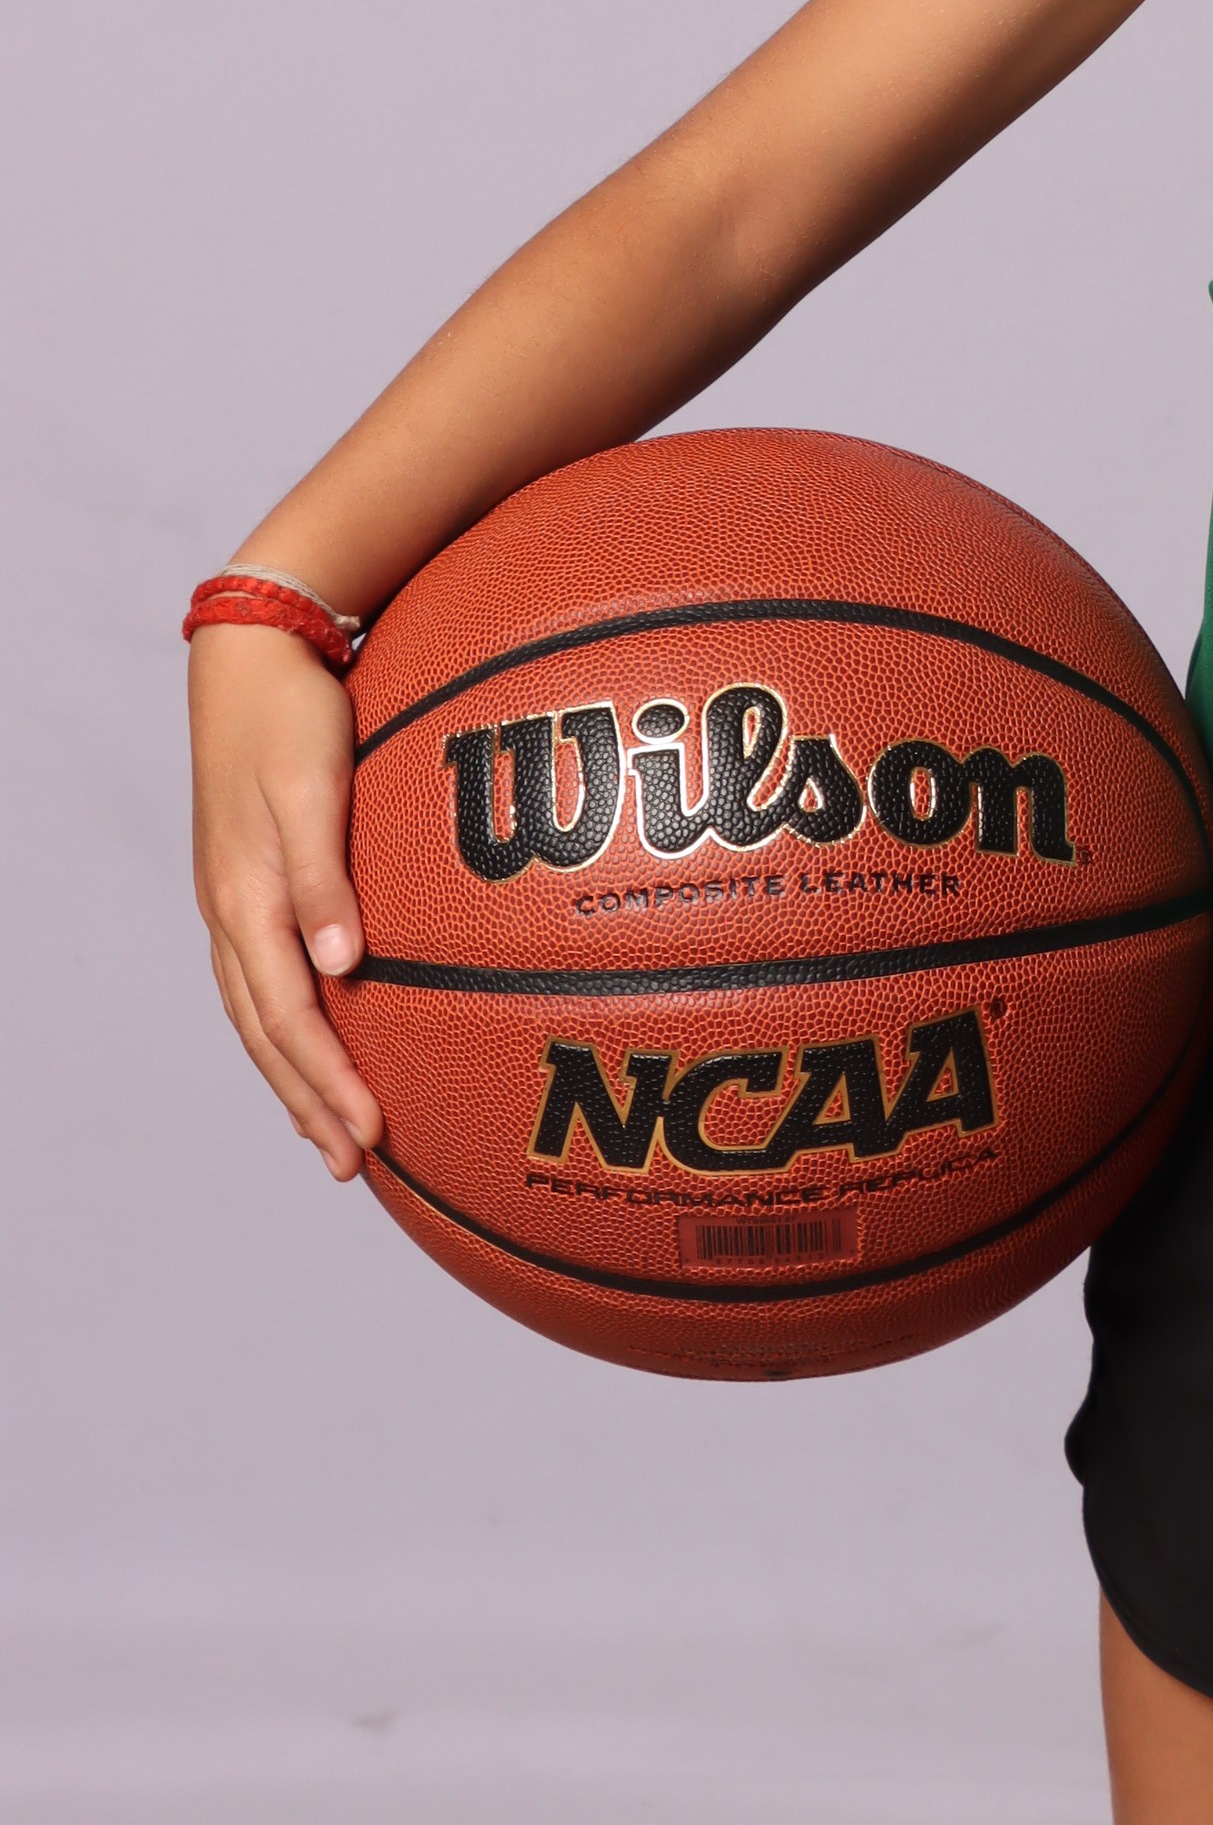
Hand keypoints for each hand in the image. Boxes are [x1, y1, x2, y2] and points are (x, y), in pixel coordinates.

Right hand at [189, 627, 379, 1178]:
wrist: (250, 657)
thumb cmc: (291, 716)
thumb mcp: (312, 790)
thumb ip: (323, 877)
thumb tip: (340, 965)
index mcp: (246, 900)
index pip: (288, 1017)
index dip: (325, 1082)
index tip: (367, 1136)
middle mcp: (232, 914)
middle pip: (266, 1035)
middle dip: (307, 1104)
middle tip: (351, 1167)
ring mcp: (232, 904)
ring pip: (257, 1016)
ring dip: (293, 1079)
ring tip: (329, 1136)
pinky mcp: (245, 888)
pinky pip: (260, 983)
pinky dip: (283, 1032)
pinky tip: (310, 1049)